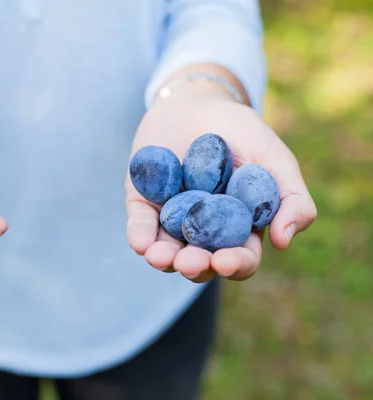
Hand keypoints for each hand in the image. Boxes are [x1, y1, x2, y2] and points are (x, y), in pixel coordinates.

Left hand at [126, 81, 316, 282]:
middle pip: (200, 261)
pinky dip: (139, 234)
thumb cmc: (242, 133)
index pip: (240, 258)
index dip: (235, 264)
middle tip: (189, 262)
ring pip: (166, 250)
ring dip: (162, 258)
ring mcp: (172, 219)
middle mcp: (204, 231)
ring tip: (158, 256)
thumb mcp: (275, 159)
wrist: (198, 102)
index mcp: (239, 228)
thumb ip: (291, 198)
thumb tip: (283, 241)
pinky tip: (140, 243)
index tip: (225, 261)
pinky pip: (139, 224)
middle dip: (195, 266)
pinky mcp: (143, 202)